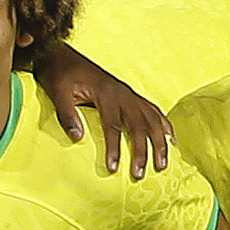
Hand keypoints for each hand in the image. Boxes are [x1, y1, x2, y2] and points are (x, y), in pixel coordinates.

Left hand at [29, 45, 170, 175]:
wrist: (62, 55)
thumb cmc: (59, 74)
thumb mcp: (58, 93)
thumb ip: (67, 115)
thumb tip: (78, 139)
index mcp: (106, 93)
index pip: (113, 126)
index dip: (114, 149)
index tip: (114, 169)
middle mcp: (122, 93)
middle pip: (139, 126)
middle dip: (143, 152)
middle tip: (140, 174)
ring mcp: (128, 93)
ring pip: (151, 119)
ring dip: (159, 142)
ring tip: (162, 164)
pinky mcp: (129, 94)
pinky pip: (152, 109)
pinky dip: (163, 124)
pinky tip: (170, 137)